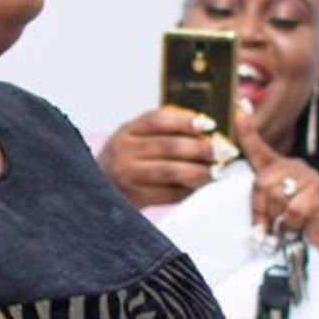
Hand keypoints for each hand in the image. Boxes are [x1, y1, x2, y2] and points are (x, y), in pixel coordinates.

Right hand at [97, 106, 223, 207]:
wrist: (95, 191)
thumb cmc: (127, 161)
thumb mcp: (135, 138)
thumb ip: (164, 130)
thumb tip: (205, 126)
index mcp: (127, 131)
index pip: (157, 120)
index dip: (185, 121)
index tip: (209, 124)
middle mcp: (123, 150)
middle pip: (167, 146)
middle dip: (200, 149)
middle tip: (222, 151)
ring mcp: (126, 175)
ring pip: (169, 171)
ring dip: (197, 171)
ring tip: (216, 171)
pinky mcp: (133, 197)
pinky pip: (167, 194)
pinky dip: (188, 190)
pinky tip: (200, 187)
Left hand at [235, 104, 318, 270]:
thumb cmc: (292, 228)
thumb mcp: (271, 209)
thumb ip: (259, 196)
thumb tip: (247, 190)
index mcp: (281, 169)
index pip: (259, 147)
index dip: (247, 130)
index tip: (238, 108)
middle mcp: (297, 168)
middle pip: (262, 182)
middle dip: (260, 210)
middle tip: (266, 229)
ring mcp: (312, 180)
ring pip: (277, 196)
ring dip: (276, 221)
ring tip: (285, 230)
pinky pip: (292, 210)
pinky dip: (290, 226)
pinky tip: (299, 230)